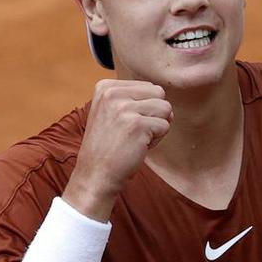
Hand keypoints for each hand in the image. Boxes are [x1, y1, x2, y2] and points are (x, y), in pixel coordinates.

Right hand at [64, 79, 173, 219]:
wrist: (96, 174)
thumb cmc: (108, 146)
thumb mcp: (110, 111)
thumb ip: (131, 96)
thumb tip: (162, 91)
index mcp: (106, 87)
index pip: (148, 86)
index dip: (145, 108)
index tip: (126, 123)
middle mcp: (113, 93)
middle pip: (159, 94)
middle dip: (154, 114)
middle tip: (134, 132)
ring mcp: (124, 108)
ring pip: (165, 109)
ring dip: (156, 127)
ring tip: (137, 139)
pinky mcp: (137, 124)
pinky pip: (165, 126)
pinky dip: (156, 140)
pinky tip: (138, 147)